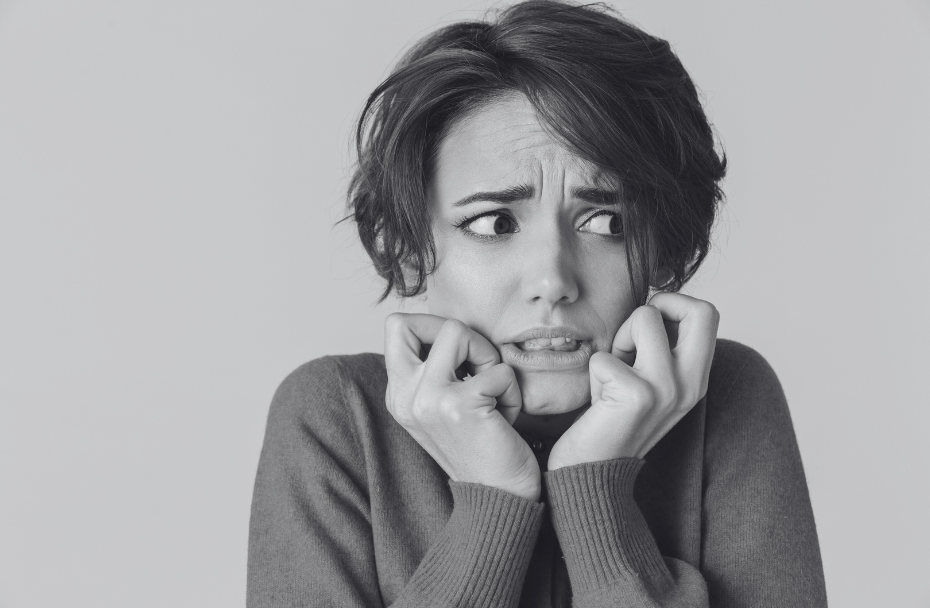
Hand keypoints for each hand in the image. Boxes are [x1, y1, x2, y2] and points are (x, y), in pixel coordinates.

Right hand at [384, 313, 540, 500]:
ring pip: (457, 331)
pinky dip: (512, 389)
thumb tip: (452, 328)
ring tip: (494, 390)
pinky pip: (498, 369)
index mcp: (399, 394)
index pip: (396, 328)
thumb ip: (437, 369)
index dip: (433, 327)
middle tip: (475, 362)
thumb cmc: (482, 445)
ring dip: (487, 356)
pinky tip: (506, 417)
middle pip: (405, 321)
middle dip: (452, 329)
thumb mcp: (444, 405)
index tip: (461, 355)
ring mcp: (427, 400)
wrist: (498, 498)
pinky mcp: (459, 406)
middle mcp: (404, 396)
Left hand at [548, 293, 718, 469]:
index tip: (649, 323)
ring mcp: (667, 389)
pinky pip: (605, 355)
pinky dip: (594, 371)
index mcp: (697, 378)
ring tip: (613, 370)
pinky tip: (598, 400)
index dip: (674, 303)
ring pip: (644, 317)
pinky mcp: (637, 396)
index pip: (708, 313)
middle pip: (700, 310)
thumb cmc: (612, 416)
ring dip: (619, 338)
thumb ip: (660, 345)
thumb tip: (654, 302)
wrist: (592, 473)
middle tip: (636, 335)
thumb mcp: (649, 378)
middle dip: (660, 306)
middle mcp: (691, 383)